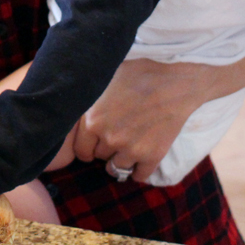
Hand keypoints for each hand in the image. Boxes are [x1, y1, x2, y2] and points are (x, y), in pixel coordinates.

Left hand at [67, 3, 244, 182]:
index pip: (80, 149)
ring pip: (116, 169)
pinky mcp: (153, 155)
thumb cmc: (139, 69)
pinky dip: (140, 170)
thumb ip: (87, 95)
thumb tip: (66, 93)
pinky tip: (143, 157)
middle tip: (114, 135)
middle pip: (98, 157)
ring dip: (120, 160)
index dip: (87, 144)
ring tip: (128, 146)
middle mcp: (108, 137)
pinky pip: (139, 176)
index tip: (94, 139)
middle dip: (104, 149)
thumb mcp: (104, 77)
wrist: (178, 75)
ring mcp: (131, 149)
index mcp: (92, 118)